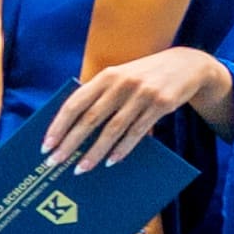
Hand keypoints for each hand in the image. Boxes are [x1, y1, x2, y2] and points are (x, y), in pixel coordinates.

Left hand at [42, 49, 233, 172]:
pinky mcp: (161, 105)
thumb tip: (72, 125)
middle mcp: (123, 84)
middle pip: (90, 119)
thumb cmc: (146, 75)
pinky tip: (110, 161)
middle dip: (70, 143)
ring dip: (95, 152)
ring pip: (113, 130)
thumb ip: (99, 94)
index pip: (75, 103)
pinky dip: (122, 149)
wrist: (188, 64)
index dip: (58, 125)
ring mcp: (143, 94)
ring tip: (81, 168)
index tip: (46, 145)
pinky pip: (137, 132)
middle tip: (55, 162)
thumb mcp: (121, 76)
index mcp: (107, 76)